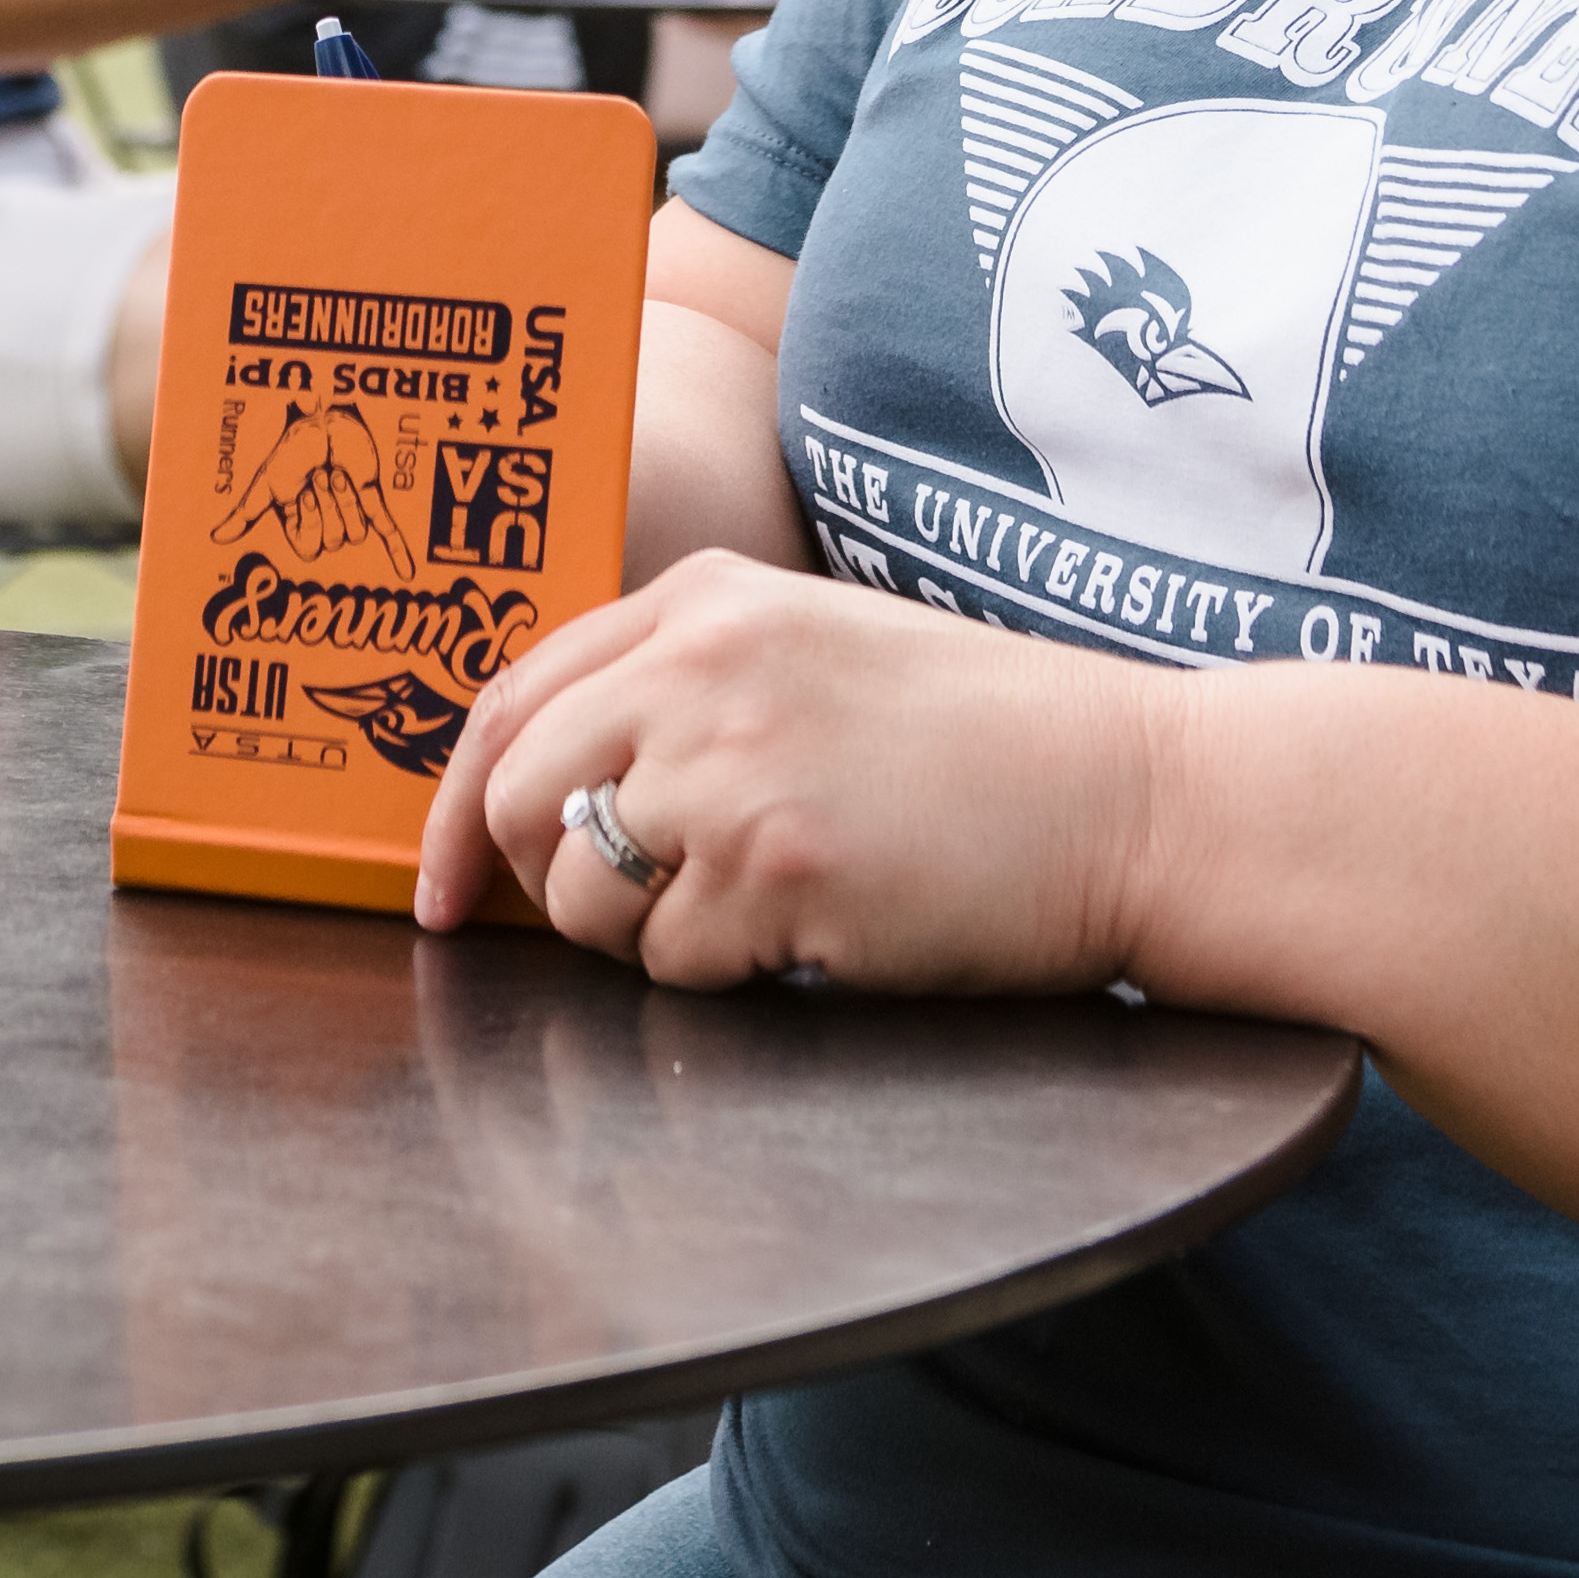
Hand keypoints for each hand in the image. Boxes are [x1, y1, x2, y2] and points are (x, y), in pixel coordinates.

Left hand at [416, 552, 1170, 992]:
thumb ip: (691, 687)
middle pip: (514, 803)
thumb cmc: (994, 738)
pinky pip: (675, 968)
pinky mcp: (775, 869)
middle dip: (543, 886)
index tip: (442, 890)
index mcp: (707, 600)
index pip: (513, 698)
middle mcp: (699, 669)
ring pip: (582, 901)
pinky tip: (824, 931)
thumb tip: (555, 797)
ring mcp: (733, 768)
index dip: (453, 807)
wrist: (1136, 792)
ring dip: (650, 938)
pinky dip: (733, 977)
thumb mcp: (823, 651)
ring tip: (769, 908)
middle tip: (624, 923)